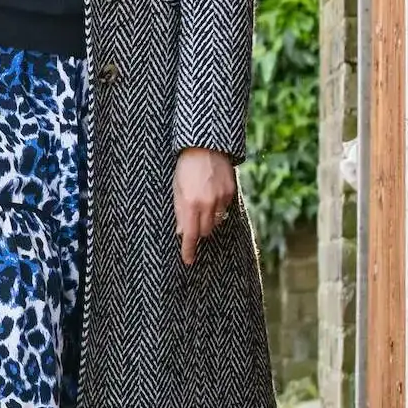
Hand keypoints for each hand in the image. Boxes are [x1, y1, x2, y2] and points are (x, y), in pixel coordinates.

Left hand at [173, 148, 236, 266]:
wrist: (205, 147)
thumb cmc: (185, 168)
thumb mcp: (176, 189)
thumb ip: (179, 212)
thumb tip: (181, 232)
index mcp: (190, 203)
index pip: (189, 234)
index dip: (188, 250)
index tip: (188, 260)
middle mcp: (207, 204)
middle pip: (204, 232)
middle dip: (198, 232)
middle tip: (192, 224)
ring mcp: (221, 199)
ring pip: (216, 222)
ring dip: (208, 220)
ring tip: (202, 205)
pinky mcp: (230, 193)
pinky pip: (224, 210)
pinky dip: (217, 208)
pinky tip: (211, 194)